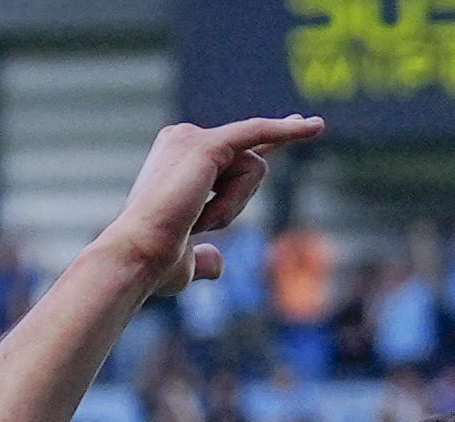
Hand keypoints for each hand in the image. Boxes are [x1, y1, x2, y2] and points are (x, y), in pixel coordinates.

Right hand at [100, 116, 322, 297]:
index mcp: (178, 160)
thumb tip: (218, 264)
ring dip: (234, 205)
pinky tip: (315, 128)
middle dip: (236, 206)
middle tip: (196, 224)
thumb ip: (205, 258)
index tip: (299, 125)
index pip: (234, 148)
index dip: (270, 139)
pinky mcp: (207, 144)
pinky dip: (284, 132)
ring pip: (254, 168)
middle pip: (249, 169)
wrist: (139, 254)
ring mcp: (192, 137)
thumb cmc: (155, 262)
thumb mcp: (186, 262)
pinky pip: (257, 134)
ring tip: (198, 217)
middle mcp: (182, 140)